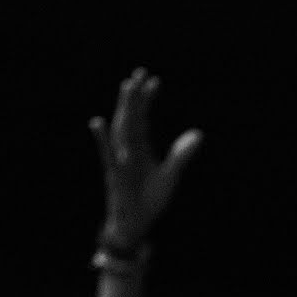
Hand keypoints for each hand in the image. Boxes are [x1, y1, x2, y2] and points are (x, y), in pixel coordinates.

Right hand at [87, 68, 202, 249]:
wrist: (137, 224)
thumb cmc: (149, 199)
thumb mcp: (170, 175)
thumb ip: (181, 154)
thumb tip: (198, 134)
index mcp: (141, 148)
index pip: (144, 118)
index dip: (148, 100)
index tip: (154, 80)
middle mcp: (129, 149)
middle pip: (131, 117)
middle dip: (135, 96)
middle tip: (138, 73)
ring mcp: (120, 160)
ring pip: (121, 129)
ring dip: (123, 108)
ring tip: (126, 87)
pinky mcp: (114, 175)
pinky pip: (107, 154)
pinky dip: (102, 139)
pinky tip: (98, 122)